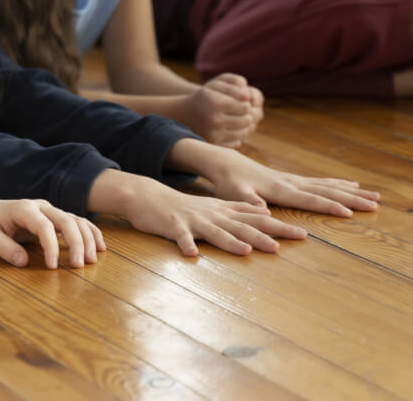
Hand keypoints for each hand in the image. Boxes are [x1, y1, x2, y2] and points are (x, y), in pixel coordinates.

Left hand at [0, 198, 105, 268]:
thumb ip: (3, 248)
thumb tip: (23, 261)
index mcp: (23, 209)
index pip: (44, 226)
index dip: (51, 246)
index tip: (52, 267)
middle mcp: (40, 207)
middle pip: (66, 220)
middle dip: (76, 242)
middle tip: (80, 266)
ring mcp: (49, 210)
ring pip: (75, 220)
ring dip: (87, 239)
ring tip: (92, 260)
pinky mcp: (55, 217)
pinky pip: (77, 222)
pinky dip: (90, 233)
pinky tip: (100, 247)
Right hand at [122, 178, 305, 255]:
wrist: (148, 196)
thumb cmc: (181, 206)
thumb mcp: (213, 206)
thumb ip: (237, 210)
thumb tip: (264, 212)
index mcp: (224, 212)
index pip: (257, 219)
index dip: (279, 226)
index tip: (302, 234)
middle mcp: (213, 215)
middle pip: (242, 226)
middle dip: (264, 235)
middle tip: (285, 244)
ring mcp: (193, 220)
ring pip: (215, 232)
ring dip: (230, 241)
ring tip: (246, 251)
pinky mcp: (173, 226)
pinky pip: (181, 237)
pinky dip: (186, 244)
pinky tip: (191, 255)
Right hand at [183, 73, 263, 147]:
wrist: (182, 114)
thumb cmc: (204, 98)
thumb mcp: (216, 86)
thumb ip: (234, 88)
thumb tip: (249, 98)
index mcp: (216, 102)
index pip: (245, 107)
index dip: (245, 105)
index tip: (240, 104)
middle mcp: (214, 119)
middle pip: (246, 121)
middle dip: (245, 116)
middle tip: (239, 114)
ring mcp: (213, 133)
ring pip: (243, 133)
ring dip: (242, 127)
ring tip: (235, 122)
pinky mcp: (213, 143)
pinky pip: (236, 143)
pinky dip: (235, 137)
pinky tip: (228, 130)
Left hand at [205, 149, 380, 216]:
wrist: (226, 163)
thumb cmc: (229, 182)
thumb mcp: (234, 194)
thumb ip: (248, 202)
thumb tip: (263, 210)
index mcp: (280, 189)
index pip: (308, 199)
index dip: (328, 206)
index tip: (348, 212)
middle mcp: (291, 182)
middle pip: (327, 191)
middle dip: (351, 198)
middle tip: (375, 203)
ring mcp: (293, 179)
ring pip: (328, 185)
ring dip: (351, 191)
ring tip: (373, 195)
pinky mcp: (292, 179)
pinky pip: (320, 182)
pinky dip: (338, 184)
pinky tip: (351, 185)